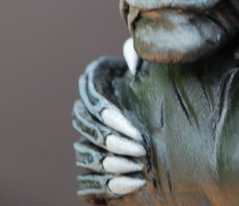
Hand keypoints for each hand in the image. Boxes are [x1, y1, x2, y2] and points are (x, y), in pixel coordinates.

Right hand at [73, 43, 146, 202]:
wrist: (154, 97)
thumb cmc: (151, 73)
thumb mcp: (146, 59)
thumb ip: (137, 54)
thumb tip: (133, 64)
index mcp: (94, 80)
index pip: (93, 103)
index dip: (112, 119)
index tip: (136, 133)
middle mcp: (84, 105)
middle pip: (88, 129)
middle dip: (114, 143)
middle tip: (141, 152)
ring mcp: (86, 132)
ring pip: (84, 152)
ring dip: (110, 163)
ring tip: (137, 168)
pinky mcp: (93, 153)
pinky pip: (87, 176)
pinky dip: (107, 184)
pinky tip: (131, 184)